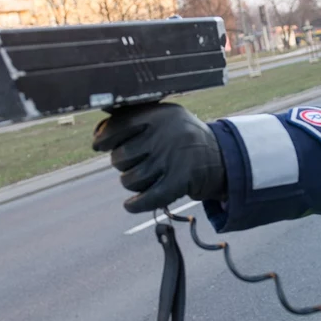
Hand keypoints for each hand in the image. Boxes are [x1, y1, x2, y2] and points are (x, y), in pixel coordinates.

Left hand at [92, 103, 226, 213]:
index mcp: (159, 115)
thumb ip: (136, 117)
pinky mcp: (181, 181)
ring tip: (142, 177)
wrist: (222, 157)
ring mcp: (173, 158)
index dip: (103, 137)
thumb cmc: (183, 137)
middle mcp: (165, 135)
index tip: (99, 143)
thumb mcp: (166, 117)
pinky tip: (131, 205)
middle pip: (120, 157)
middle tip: (135, 161)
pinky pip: (148, 198)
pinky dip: (136, 205)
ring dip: (131, 183)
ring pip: (130, 180)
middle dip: (122, 163)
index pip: (118, 125)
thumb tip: (99, 131)